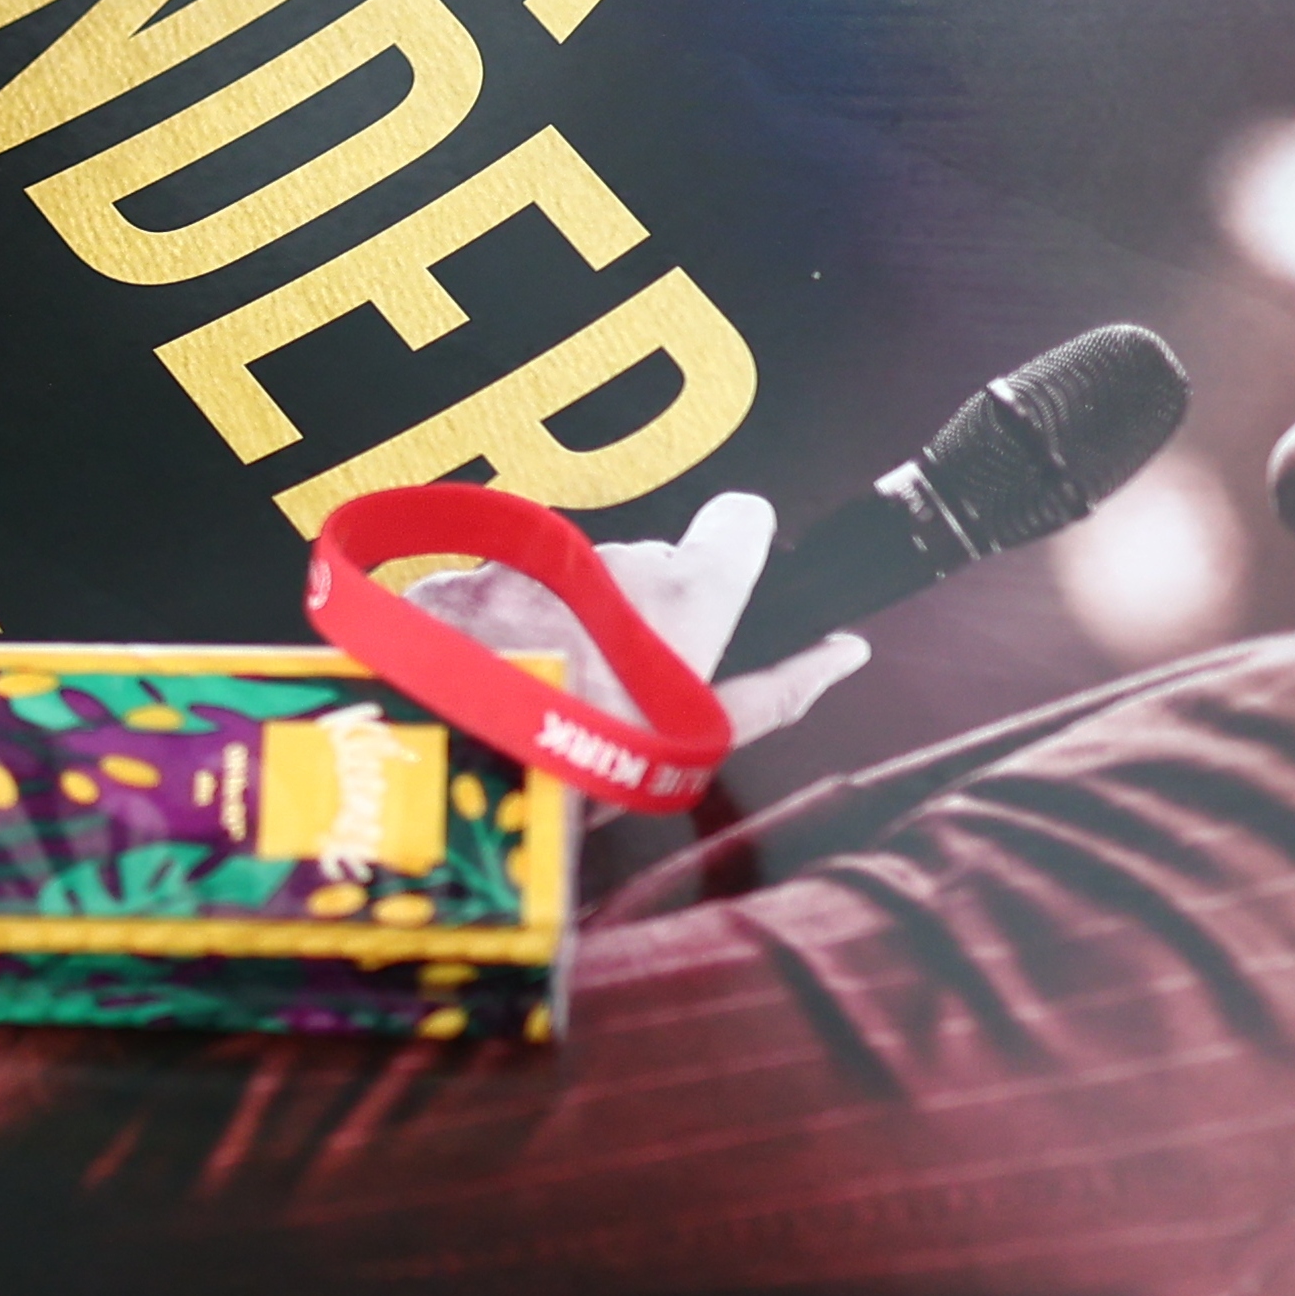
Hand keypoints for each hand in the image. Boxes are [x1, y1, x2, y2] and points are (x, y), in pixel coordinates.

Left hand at [407, 487, 864, 762]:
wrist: (450, 771)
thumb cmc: (587, 766)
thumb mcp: (695, 741)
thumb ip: (778, 689)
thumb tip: (845, 652)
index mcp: (688, 595)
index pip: (739, 524)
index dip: (730, 549)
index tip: (718, 573)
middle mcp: (612, 558)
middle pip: (636, 565)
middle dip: (625, 608)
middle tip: (603, 683)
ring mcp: (533, 556)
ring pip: (555, 575)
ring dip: (550, 615)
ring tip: (535, 692)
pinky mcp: (455, 573)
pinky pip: (480, 588)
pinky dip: (480, 625)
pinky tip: (475, 680)